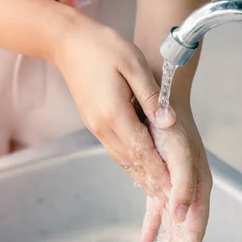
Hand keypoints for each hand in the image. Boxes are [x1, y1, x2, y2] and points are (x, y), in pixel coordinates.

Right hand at [53, 13, 175, 198]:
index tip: (173, 189)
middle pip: (131, 160)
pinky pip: (115, 149)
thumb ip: (150, 95)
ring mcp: (96, 126)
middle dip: (151, 180)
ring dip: (140, 174)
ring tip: (159, 190)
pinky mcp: (93, 122)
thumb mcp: (132, 64)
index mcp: (113, 113)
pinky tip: (140, 168)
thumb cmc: (103, 47)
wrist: (69, 42)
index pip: (141, 150)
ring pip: (122, 158)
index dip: (158, 171)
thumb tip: (168, 122)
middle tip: (170, 198)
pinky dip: (130, 162)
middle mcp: (102, 126)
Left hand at [141, 108, 211, 241]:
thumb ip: (182, 184)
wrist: (160, 100)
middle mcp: (189, 191)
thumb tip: (179, 216)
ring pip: (173, 229)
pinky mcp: (162, 182)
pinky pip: (157, 213)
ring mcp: (176, 188)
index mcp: (197, 187)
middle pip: (186, 235)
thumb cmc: (172, 125)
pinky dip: (153, 230)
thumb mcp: (179, 153)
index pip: (193, 231)